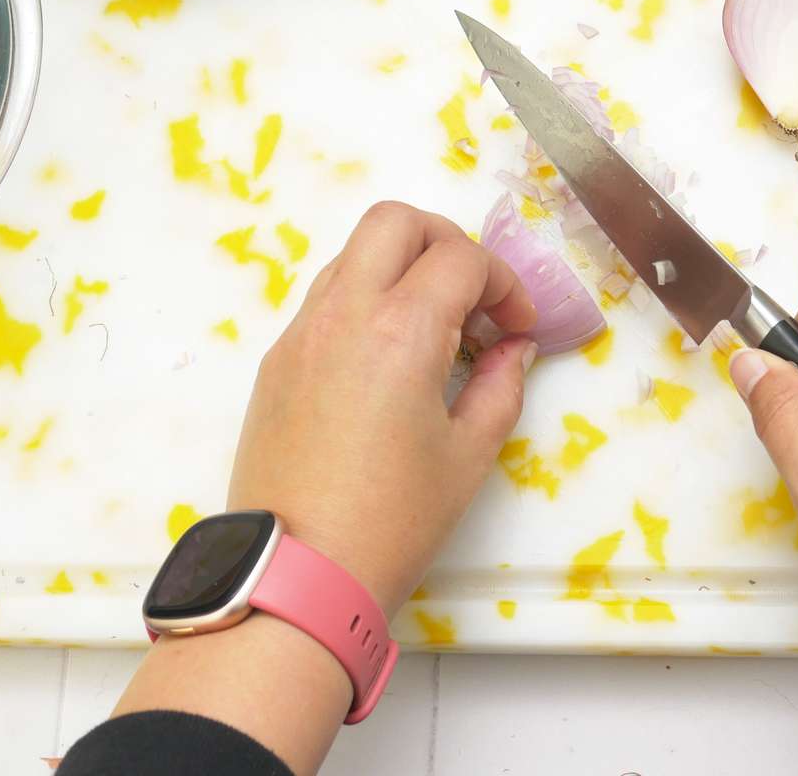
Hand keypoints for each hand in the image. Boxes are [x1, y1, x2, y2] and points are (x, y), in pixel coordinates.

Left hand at [226, 201, 537, 615]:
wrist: (295, 575)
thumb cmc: (393, 520)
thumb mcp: (469, 455)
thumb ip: (501, 385)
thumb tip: (515, 348)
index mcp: (399, 330)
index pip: (461, 259)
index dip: (505, 284)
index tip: (520, 329)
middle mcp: (342, 313)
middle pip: (396, 222)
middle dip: (448, 242)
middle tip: (476, 297)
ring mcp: (301, 333)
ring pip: (353, 253)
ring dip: (402, 267)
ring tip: (435, 328)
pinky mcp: (277, 361)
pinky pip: (326, 297)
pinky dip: (366, 299)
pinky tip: (390, 357)